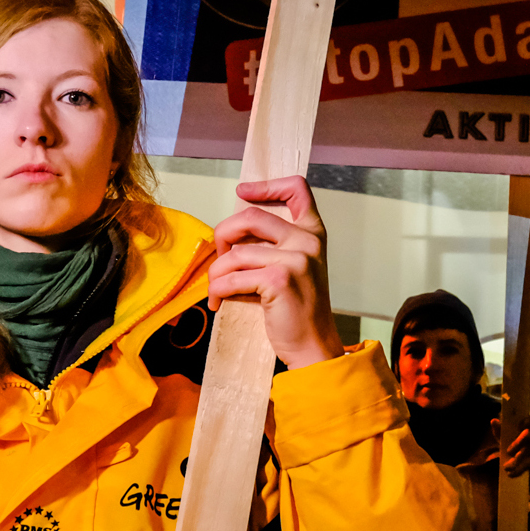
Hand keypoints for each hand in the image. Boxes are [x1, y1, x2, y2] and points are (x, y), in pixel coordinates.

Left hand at [209, 176, 343, 368]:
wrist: (313, 345)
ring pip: (235, 253)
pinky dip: (217, 290)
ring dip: (216, 273)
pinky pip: (231, 278)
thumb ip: (276, 244)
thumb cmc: (298, 308)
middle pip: (249, 216)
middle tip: (219, 257)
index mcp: (313, 232)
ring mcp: (295, 259)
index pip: (297, 188)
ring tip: (216, 288)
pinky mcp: (278, 280)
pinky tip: (217, 302)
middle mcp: (307, 240)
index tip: (243, 191)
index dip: (266, 185)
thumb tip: (232, 230)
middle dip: (223, 234)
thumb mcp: (296, 266)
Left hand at [501, 412, 529, 477]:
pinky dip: (518, 468)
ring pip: (529, 450)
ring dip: (517, 458)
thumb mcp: (508, 442)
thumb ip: (501, 432)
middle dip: (518, 442)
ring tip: (506, 466)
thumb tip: (493, 421)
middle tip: (508, 451)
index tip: (519, 426)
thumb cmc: (520, 453)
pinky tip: (510, 473)